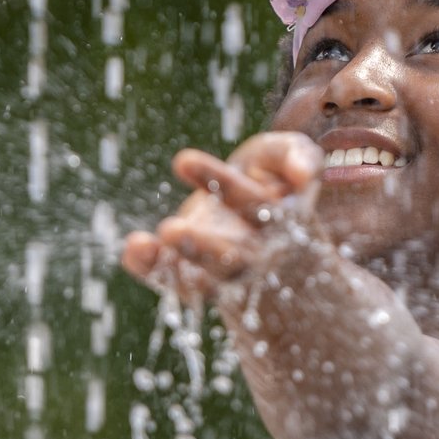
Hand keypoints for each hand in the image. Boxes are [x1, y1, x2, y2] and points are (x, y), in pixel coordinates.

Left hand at [119, 131, 324, 307]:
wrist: (274, 229)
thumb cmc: (278, 183)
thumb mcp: (292, 158)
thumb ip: (300, 156)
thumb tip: (304, 177)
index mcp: (283, 224)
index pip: (255, 206)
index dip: (224, 186)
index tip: (181, 159)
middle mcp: (256, 255)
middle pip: (233, 260)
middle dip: (203, 247)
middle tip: (171, 229)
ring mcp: (227, 273)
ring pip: (205, 280)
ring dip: (175, 265)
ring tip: (142, 244)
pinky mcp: (201, 279)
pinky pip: (178, 282)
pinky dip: (155, 269)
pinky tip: (134, 248)